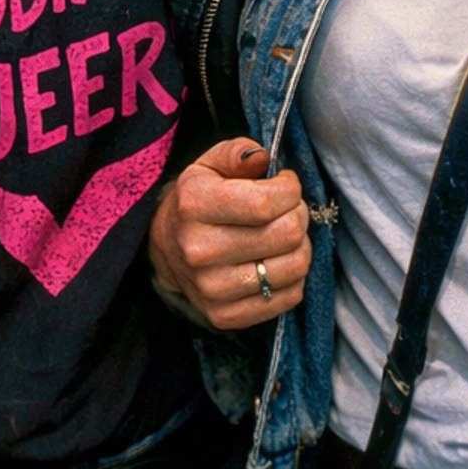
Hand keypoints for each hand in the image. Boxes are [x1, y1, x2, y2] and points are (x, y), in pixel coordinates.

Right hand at [148, 138, 311, 328]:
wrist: (166, 248)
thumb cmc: (197, 198)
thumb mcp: (209, 163)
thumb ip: (238, 152)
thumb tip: (264, 157)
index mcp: (195, 205)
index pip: (266, 202)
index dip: (290, 189)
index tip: (286, 184)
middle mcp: (200, 250)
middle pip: (285, 234)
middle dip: (299, 214)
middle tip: (289, 208)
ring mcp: (212, 289)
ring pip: (293, 267)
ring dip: (300, 245)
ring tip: (285, 233)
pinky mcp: (224, 316)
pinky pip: (288, 298)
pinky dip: (294, 276)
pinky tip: (278, 260)